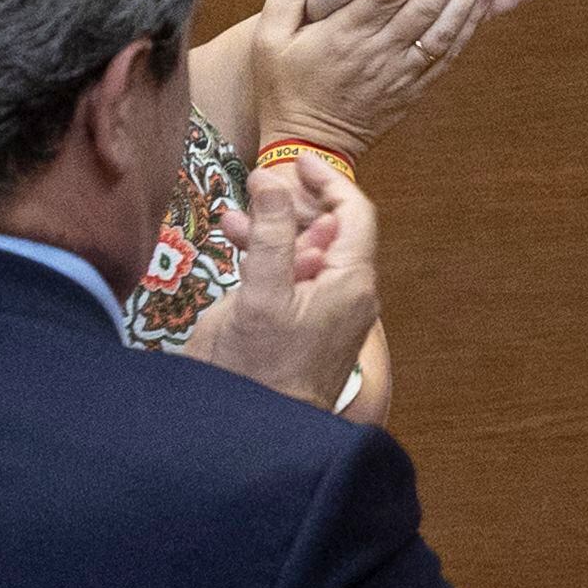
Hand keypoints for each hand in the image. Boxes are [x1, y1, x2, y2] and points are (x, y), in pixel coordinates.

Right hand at [180, 157, 378, 411]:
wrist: (260, 428)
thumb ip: (271, 234)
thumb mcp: (263, 293)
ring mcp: (326, 308)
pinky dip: (267, 254)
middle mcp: (346, 292)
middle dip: (294, 202)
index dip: (328, 180)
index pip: (354, 213)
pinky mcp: (303, 322)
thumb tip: (272, 180)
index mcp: (351, 281)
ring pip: (306, 251)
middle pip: (330, 229)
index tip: (298, 159)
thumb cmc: (265, 370)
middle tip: (259, 181)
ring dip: (273, 227)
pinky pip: (292, 276)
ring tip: (233, 214)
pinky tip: (234, 241)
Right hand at [252, 0, 488, 158]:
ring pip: (447, 25)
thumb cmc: (285, 88)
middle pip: (428, 2)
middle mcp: (380, 51)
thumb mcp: (267, 39)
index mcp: (344, 35)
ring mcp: (404, 70)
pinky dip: (472, 20)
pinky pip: (452, 50)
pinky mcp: (419, 85)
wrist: (310, 146)